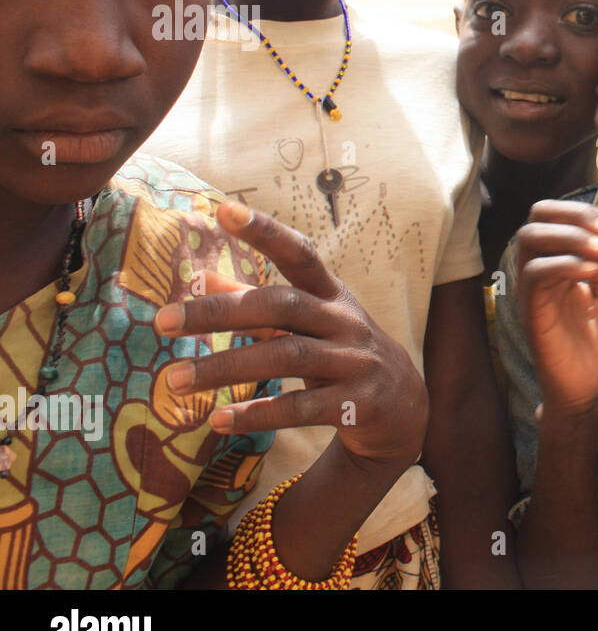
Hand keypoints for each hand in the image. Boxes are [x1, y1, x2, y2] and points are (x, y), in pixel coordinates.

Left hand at [153, 201, 426, 469]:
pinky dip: (259, 413)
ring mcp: (354, 361)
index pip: (298, 254)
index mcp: (329, 294)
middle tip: (161, 320)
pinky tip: (218, 419)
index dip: (265, 230)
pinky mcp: (358, 403)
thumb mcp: (307, 322)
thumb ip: (257, 302)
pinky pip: (303, 408)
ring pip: (287, 357)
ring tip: (174, 380)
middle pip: (280, 306)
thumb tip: (201, 277)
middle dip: (220, 310)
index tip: (224, 210)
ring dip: (226, 368)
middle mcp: (343, 321)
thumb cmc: (341, 352)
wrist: (404, 406)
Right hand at [515, 200, 597, 419]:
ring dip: (573, 236)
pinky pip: (536, 273)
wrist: (588, 388)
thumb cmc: (596, 342)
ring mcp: (530, 289)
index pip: (552, 215)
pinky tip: (592, 272)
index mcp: (554, 261)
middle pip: (536, 217)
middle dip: (576, 214)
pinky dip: (566, 263)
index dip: (583, 210)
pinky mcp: (531, 311)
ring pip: (531, 238)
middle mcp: (536, 270)